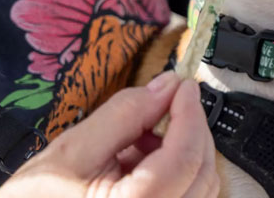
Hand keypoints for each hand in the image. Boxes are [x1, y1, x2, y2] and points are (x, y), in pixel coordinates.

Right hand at [0, 73, 218, 197]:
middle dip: (191, 131)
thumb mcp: (72, 151)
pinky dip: (177, 174)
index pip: (184, 157)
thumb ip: (125, 115)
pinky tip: (142, 162)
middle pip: (202, 173)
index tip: (184, 85)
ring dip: (183, 153)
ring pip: (201, 188)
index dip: (189, 114)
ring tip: (141, 139)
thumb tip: (166, 86)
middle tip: (167, 103)